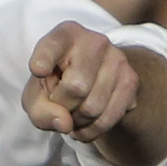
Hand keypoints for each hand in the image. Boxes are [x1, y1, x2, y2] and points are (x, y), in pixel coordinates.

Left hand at [23, 22, 139, 143]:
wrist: (92, 78)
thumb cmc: (55, 83)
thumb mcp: (36, 96)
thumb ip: (40, 111)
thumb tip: (65, 123)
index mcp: (64, 35)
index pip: (53, 46)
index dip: (44, 58)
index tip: (37, 70)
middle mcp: (94, 41)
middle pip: (76, 88)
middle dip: (63, 107)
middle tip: (60, 104)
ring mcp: (117, 58)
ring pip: (92, 108)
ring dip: (77, 122)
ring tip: (72, 113)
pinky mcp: (131, 79)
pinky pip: (108, 119)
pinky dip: (91, 130)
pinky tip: (84, 123)